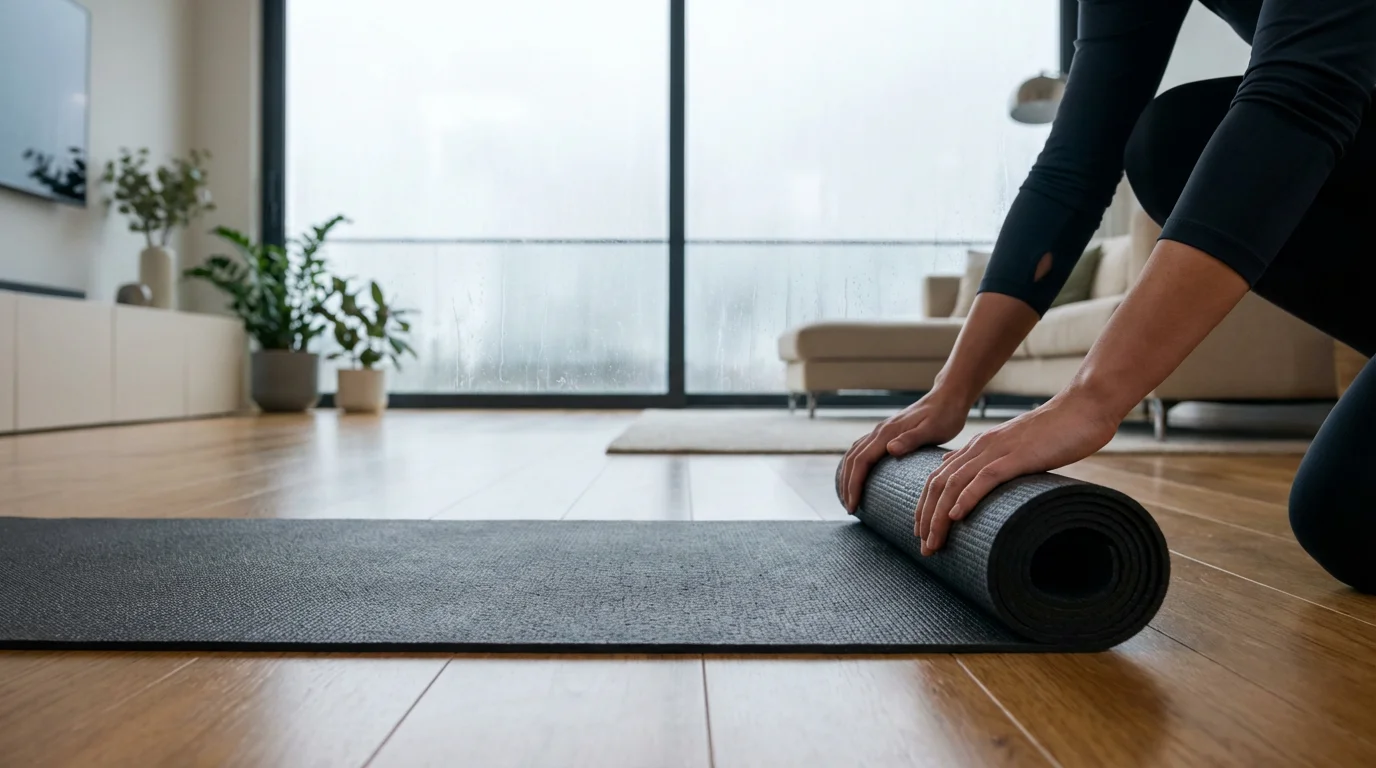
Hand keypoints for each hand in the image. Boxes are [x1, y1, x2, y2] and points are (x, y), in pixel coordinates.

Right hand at [839, 389, 971, 513]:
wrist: (948, 396)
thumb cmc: (944, 415)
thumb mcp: (932, 429)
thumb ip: (911, 439)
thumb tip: (890, 449)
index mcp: (888, 432)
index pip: (861, 461)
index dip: (854, 484)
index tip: (853, 505)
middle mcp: (880, 431)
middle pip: (852, 459)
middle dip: (847, 484)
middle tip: (850, 508)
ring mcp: (881, 431)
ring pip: (854, 454)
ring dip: (847, 475)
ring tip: (850, 497)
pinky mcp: (886, 433)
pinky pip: (862, 450)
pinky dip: (854, 465)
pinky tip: (858, 477)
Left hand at [914, 390, 1119, 554]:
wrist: (1083, 409)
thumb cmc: (1056, 433)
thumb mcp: (1016, 448)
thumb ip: (994, 460)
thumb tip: (972, 474)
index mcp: (979, 446)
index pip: (938, 478)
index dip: (926, 506)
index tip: (923, 533)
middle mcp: (981, 447)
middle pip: (938, 484)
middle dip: (927, 517)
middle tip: (925, 548)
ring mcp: (998, 450)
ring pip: (955, 483)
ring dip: (940, 516)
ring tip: (933, 542)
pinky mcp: (1018, 456)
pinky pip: (985, 477)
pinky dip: (966, 497)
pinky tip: (957, 516)